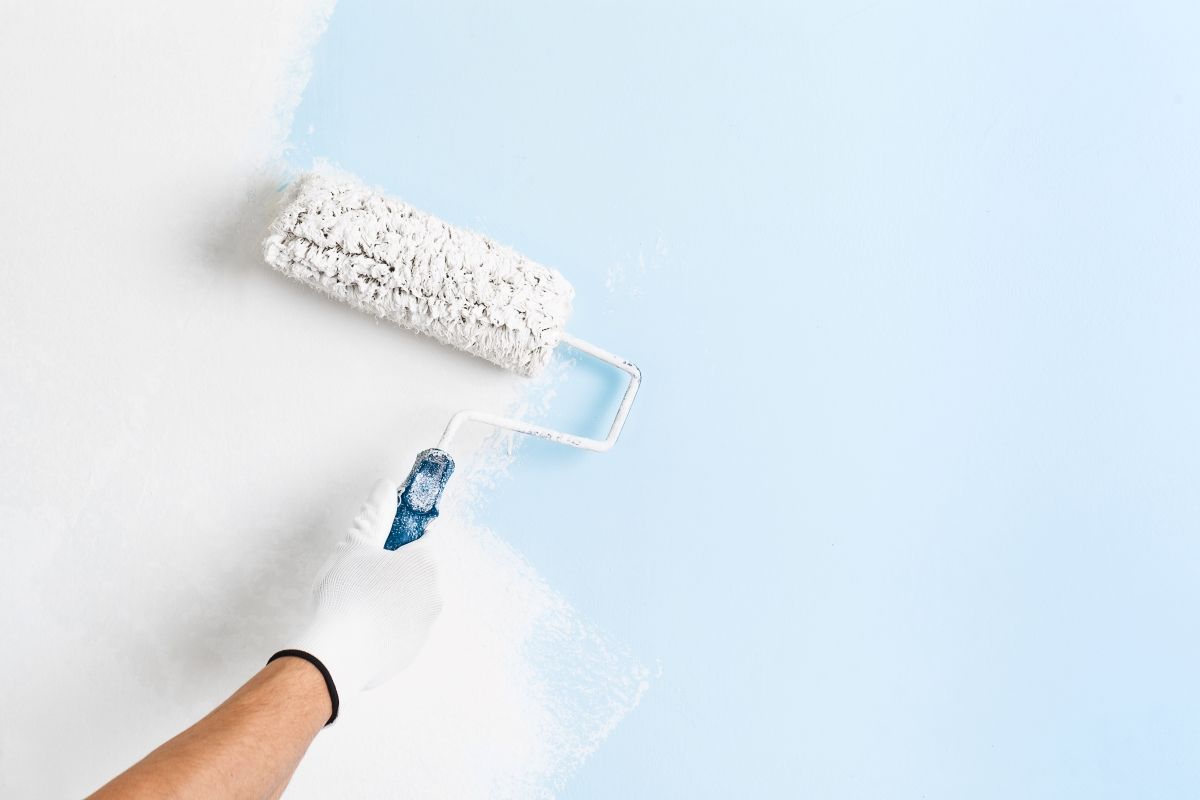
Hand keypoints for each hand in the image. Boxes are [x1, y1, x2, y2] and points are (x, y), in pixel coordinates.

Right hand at [279, 478, 442, 721]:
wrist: (335, 656)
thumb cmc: (346, 595)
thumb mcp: (355, 546)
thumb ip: (373, 515)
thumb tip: (385, 487)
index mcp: (425, 563)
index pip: (426, 537)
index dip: (404, 535)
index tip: (385, 541)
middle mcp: (434, 594)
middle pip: (419, 570)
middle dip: (396, 568)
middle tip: (363, 573)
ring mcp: (425, 626)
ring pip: (411, 600)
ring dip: (393, 597)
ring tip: (359, 602)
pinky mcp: (412, 651)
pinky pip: (402, 628)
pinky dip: (387, 625)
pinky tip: (361, 627)